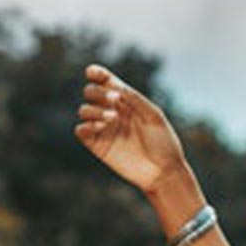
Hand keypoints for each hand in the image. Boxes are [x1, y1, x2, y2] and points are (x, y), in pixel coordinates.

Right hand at [74, 63, 191, 195]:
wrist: (163, 172)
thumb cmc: (164, 143)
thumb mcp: (153, 116)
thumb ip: (134, 99)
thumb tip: (115, 88)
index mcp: (126, 101)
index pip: (105, 81)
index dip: (96, 74)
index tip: (92, 73)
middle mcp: (112, 112)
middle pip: (90, 92)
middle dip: (98, 92)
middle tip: (115, 100)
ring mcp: (105, 129)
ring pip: (84, 110)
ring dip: (94, 109)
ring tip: (112, 118)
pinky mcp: (98, 146)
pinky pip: (81, 130)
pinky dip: (86, 125)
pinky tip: (100, 128)